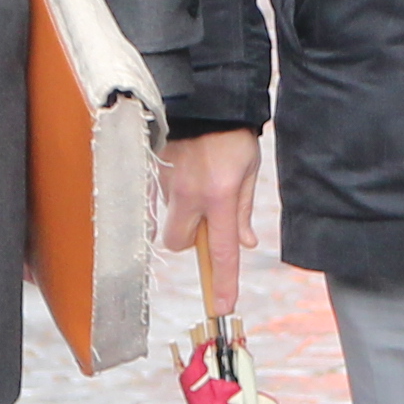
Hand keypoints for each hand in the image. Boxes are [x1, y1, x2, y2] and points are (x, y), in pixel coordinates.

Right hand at [159, 127, 261, 322]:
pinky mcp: (154, 174)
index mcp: (220, 195)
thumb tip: (243, 243)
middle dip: (189, 240)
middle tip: (206, 219)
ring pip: (170, 219)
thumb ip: (244, 210)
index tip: (222, 306)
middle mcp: (189, 194)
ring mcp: (167, 184)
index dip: (223, 281)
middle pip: (179, 243)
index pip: (221, 250)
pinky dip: (176, 194)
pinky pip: (163, 198)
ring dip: (185, 212)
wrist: (205, 97)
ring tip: (202, 180)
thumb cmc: (232, 134)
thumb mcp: (249, 170)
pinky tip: (189, 169)